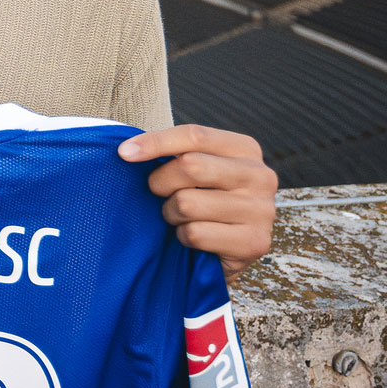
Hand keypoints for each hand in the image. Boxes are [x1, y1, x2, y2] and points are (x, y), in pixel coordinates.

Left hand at [119, 125, 275, 276]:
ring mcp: (262, 210)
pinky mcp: (254, 242)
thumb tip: (128, 151)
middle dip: (161, 182)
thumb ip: (172, 153)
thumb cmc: (203, 200)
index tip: (124, 154)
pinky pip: (196, 233)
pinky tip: (194, 238)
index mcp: (246, 149)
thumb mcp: (194, 170)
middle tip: (159, 194)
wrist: (226, 252)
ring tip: (181, 218)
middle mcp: (260, 175)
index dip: (155, 142)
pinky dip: (184, 237)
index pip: (194, 135)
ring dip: (171, 213)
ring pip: (187, 203)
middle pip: (190, 166)